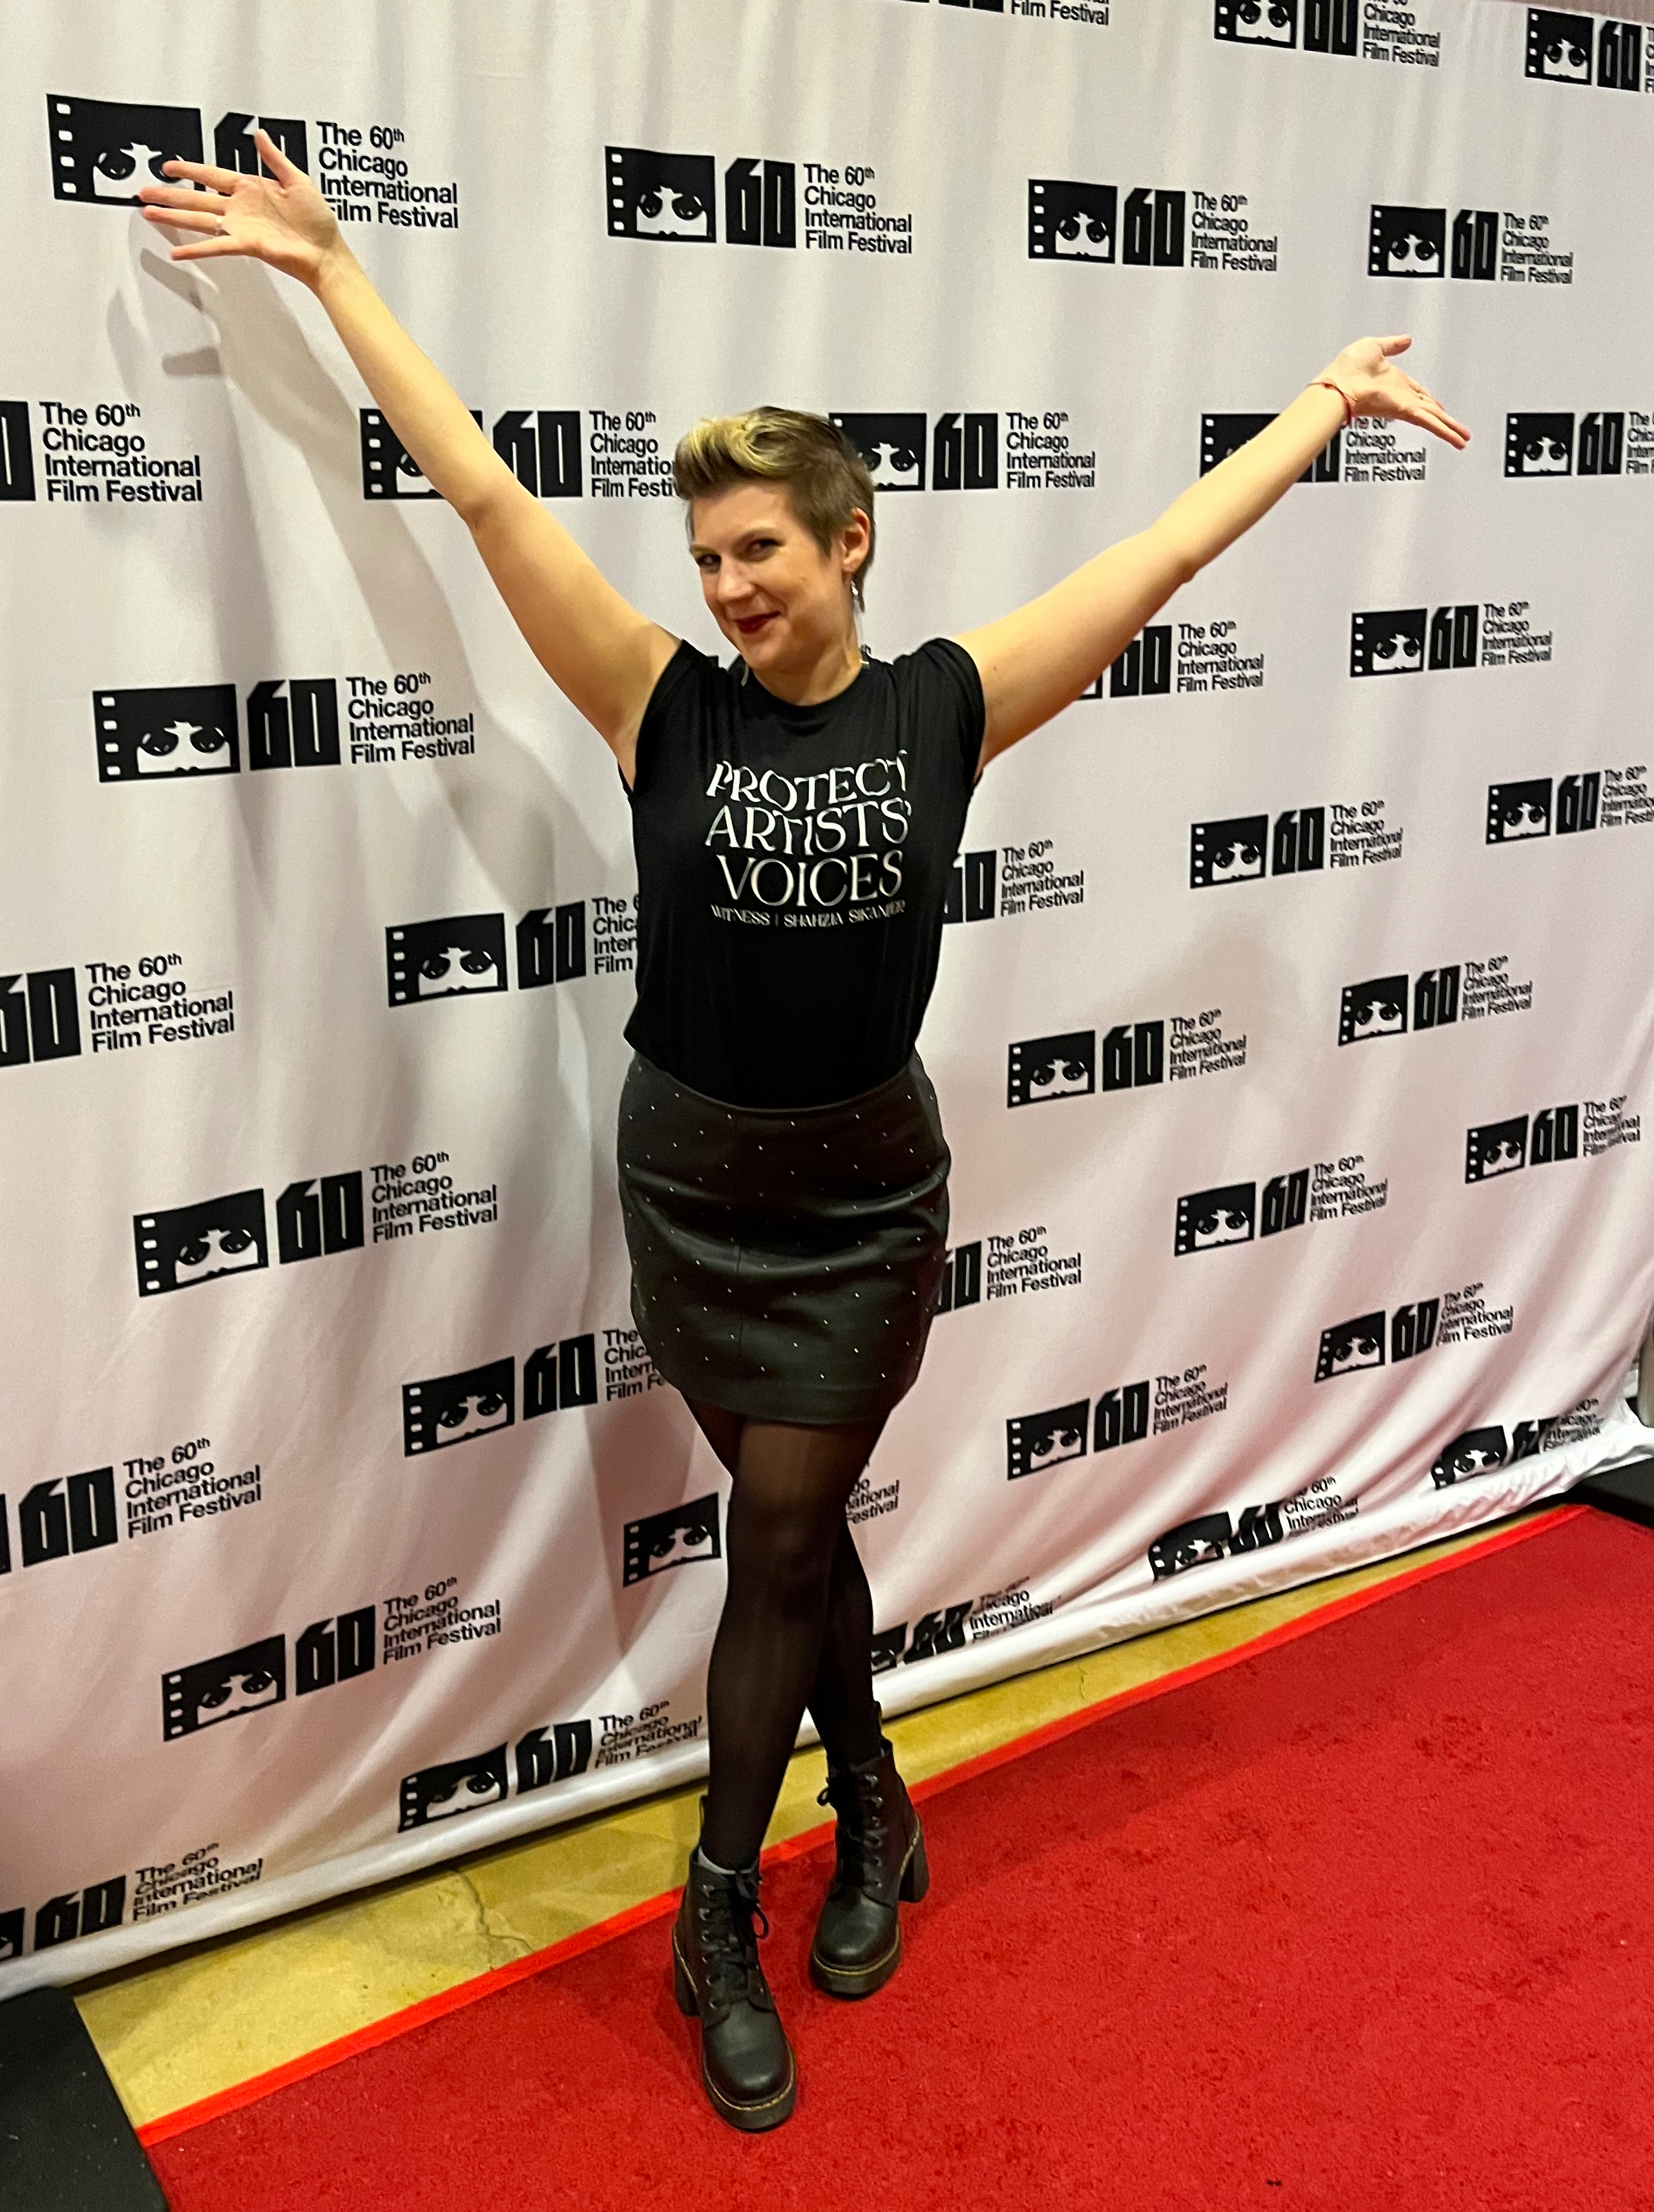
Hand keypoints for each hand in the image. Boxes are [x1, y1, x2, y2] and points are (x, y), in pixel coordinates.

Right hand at [137, 129, 344, 288]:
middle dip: (169, 194)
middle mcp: (240, 208)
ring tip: (150, 212)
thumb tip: (260, 135)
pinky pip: (215, 245)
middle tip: (146, 191)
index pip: (210, 174)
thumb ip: (274, 157)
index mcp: (250, 187)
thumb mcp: (297, 179)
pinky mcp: (245, 244)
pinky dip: (196, 249)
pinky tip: (178, 251)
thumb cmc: (317, 220)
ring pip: (199, 219)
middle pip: (196, 197)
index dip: (188, 169)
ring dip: (173, 216)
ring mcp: (240, 227)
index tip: (169, 167)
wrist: (325, 251)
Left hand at [1314, 335, 1469, 449]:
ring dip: (1449, 429)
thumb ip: (1392, 345)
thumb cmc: (1347, 368)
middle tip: (1457, 430)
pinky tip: (1455, 439)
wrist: (1338, 383)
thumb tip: (1406, 340)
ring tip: (1463, 439)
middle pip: (1429, 409)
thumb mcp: (1374, 347)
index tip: (1439, 407)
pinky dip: (1444, 431)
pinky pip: (1429, 422)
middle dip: (1444, 419)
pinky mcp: (1404, 411)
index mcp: (1394, 382)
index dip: (1430, 400)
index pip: (1418, 393)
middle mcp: (1399, 396)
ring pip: (1432, 419)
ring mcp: (1402, 405)